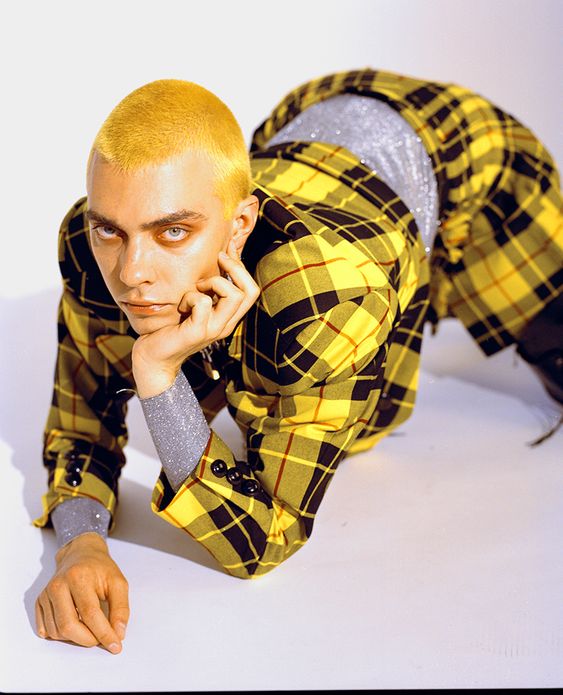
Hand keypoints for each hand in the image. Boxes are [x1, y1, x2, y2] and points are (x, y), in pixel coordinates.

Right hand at [35, 532, 128, 653]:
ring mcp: (46, 594)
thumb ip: (121, 608)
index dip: (104, 633)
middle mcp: (58, 585)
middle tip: (101, 639)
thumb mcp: (118, 582)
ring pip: (56, 631)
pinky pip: (46, 629)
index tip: (116, 646)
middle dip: (87, 640)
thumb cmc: (100, 569)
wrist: (80, 554)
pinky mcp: (40, 601)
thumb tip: (118, 634)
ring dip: (75, 638)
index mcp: (79, 577)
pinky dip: (61, 635)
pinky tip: (74, 626)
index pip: (90, 614)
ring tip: (90, 628)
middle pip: (68, 626)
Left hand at [132, 239, 259, 397]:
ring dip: (214, 282)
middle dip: (235, 267)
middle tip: (217, 258)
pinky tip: (181, 305)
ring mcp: (214, 329)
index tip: (226, 247)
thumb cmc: (170, 326)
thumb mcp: (192, 304)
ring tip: (197, 286)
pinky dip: (191, 296)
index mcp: (228, 317)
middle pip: (250, 291)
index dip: (241, 264)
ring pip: (233, 295)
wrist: (154, 357)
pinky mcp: (199, 332)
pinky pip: (204, 303)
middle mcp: (226, 324)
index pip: (251, 289)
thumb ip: (205, 288)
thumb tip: (213, 258)